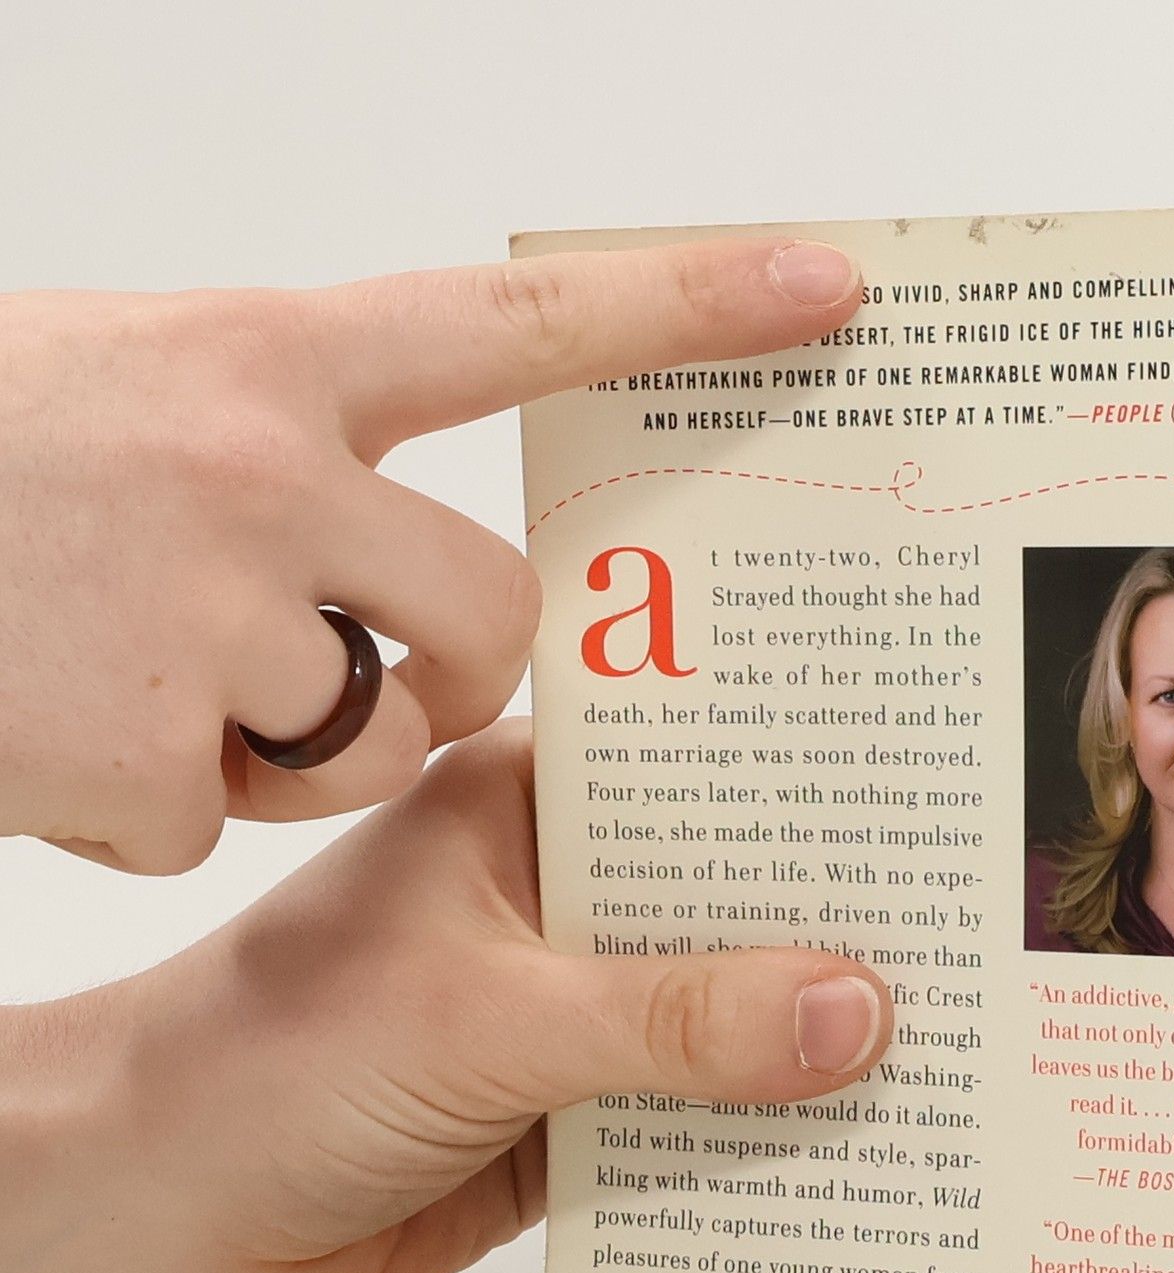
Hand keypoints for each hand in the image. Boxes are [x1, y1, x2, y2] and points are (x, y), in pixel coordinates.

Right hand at [0, 238, 862, 871]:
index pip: (522, 321)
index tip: (829, 290)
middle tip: (368, 674)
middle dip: (454, 675)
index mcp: (255, 356)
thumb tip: (364, 514)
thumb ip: (270, 441)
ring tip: (132, 681)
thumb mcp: (112, 382)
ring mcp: (208, 619)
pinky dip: (154, 804)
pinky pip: (222, 815)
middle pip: (494, 620)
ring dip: (285, 746)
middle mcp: (255, 472)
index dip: (687, 304)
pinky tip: (58, 736)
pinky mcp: (150, 758)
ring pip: (367, 742)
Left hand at [0, 724, 890, 1272]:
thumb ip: (672, 1020)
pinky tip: (862, 1163)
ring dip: (809, 1058)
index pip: (705, 783)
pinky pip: (699, 1126)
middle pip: (737, 915)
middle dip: (841, 945)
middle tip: (989, 958)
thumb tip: (854, 1012)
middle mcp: (566, 905)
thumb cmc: (275, 1059)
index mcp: (531, 815)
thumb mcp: (489, 1018)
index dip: (818, 802)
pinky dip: (762, 1148)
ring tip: (964, 1063)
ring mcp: (578, 1016)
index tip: (939, 819)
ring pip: (728, 1028)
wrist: (160, 1207)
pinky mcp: (578, 1119)